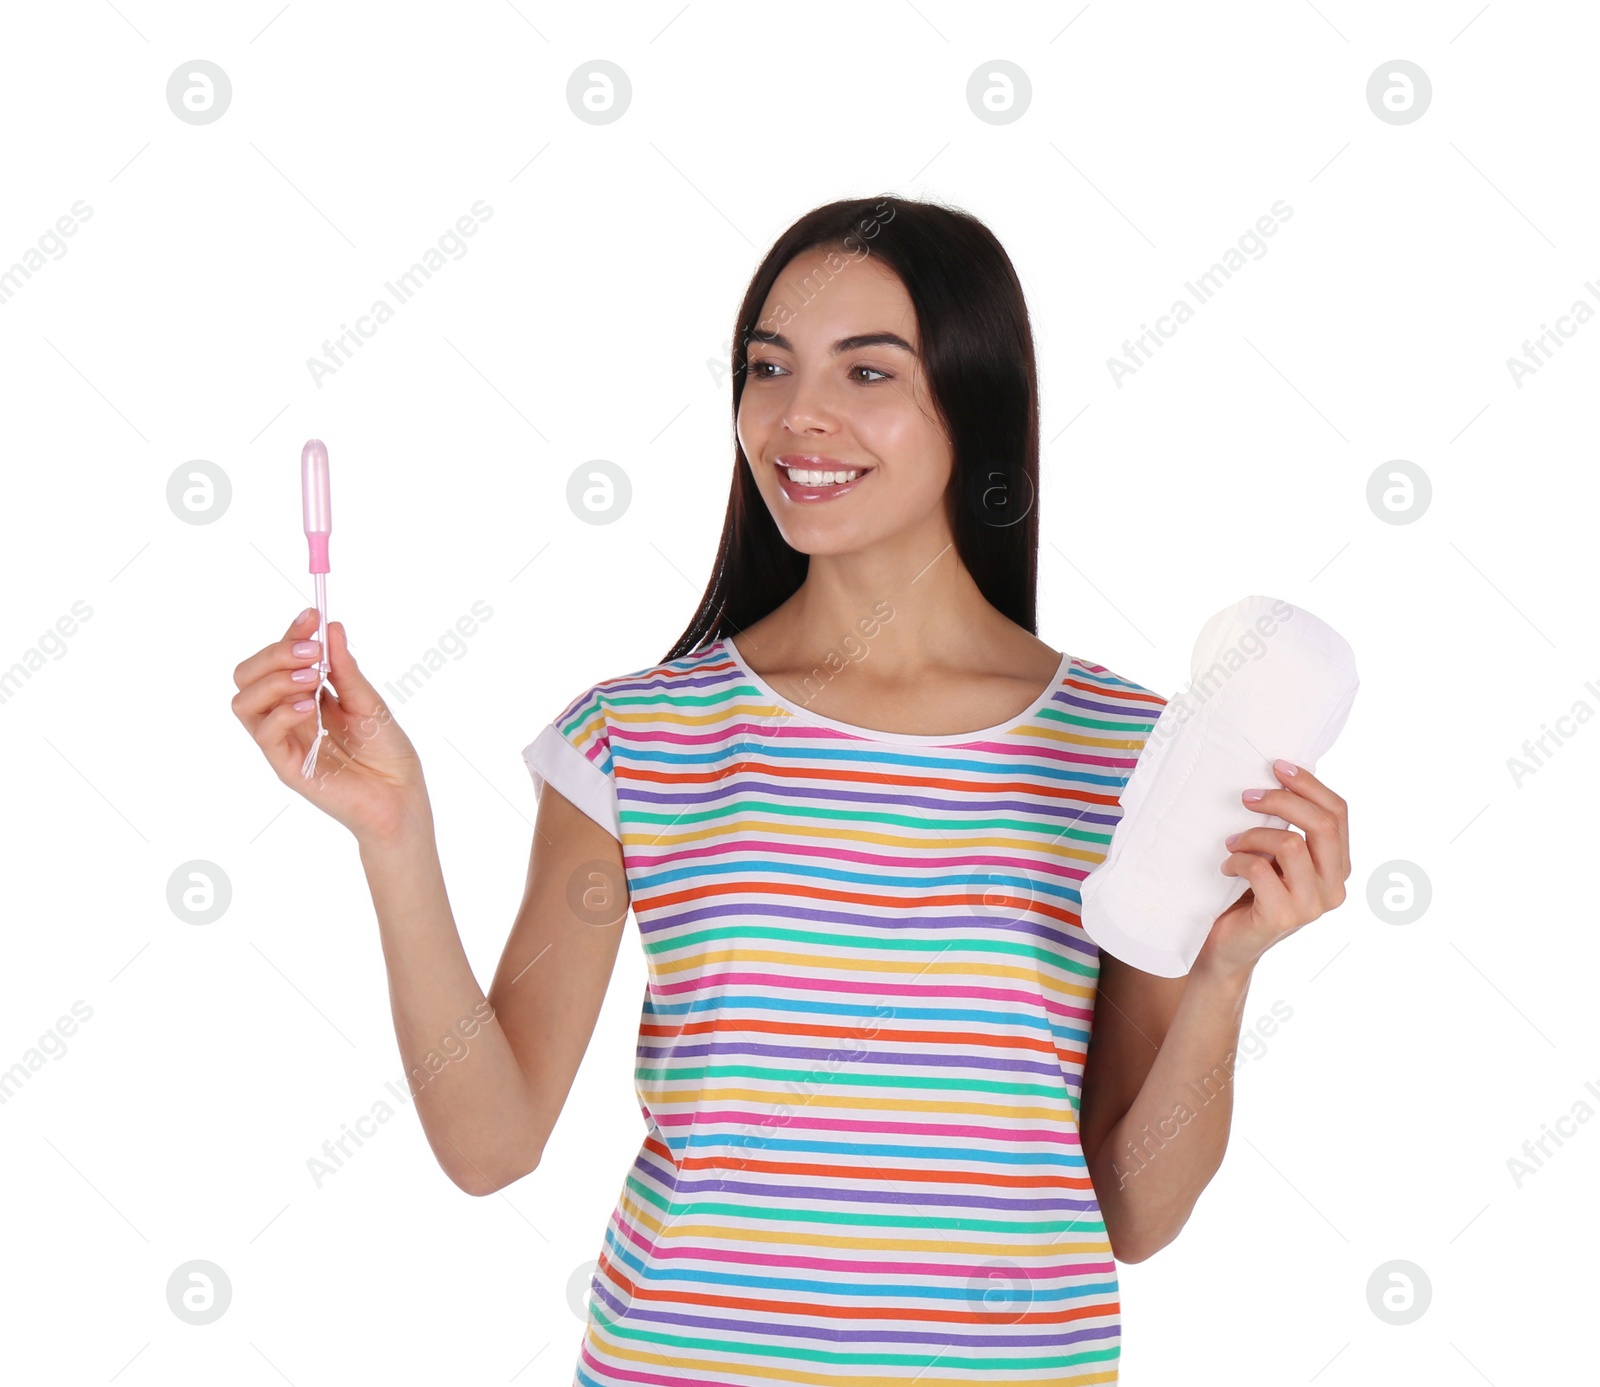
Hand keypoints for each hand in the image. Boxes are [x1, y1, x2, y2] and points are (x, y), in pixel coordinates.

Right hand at [231, 609, 429, 842]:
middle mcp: (287, 717)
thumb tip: (331, 627)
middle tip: (312, 651)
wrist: (401, 796)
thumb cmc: (387, 752)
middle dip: (274, 654)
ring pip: (244, 702)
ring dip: (274, 680)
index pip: (278, 659)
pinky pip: (265, 735)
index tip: (312, 615)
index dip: (290, 634)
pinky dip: (282, 712)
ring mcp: (284, 742)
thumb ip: (346, 669)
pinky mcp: (287, 766)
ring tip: (311, 677)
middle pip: (247, 676)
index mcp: (305, 697)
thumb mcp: (369, 701)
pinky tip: (311, 706)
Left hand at [1198, 759, 1350, 978]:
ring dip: (1253, 835)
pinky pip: (1259, 868)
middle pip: (1323, 825)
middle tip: (1247, 797)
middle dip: (1283, 800)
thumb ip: (1293, 829)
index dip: (1309, 784)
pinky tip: (1226, 868)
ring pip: (1291, 844)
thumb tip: (1283, 775)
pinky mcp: (1282, 917)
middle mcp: (1334, 888)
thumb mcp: (1279, 858)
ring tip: (1232, 844)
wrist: (1230, 947)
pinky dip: (1237, 860)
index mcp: (1338, 867)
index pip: (1339, 814)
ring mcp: (1311, 906)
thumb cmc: (1253, 893)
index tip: (1277, 766)